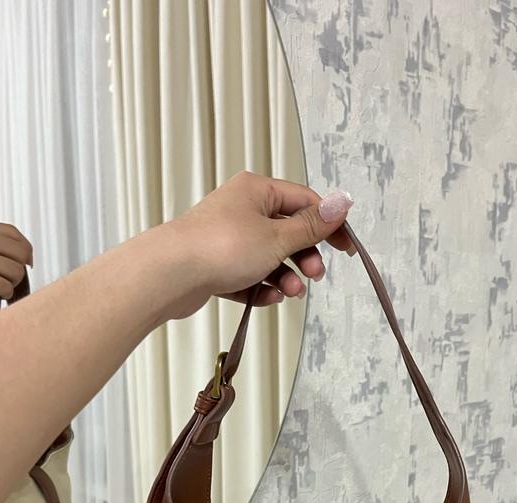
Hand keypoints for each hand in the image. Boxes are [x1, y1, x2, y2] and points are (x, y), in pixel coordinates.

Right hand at [0, 216, 32, 300]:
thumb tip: (15, 254)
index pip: (14, 233)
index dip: (25, 249)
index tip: (27, 261)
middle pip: (21, 253)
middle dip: (20, 268)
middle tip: (11, 279)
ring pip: (17, 271)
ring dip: (12, 283)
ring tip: (0, 287)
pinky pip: (7, 288)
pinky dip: (5, 295)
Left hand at [158, 171, 354, 318]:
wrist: (170, 275)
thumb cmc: (221, 247)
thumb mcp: (278, 237)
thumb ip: (312, 226)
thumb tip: (342, 203)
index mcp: (256, 190)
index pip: (304, 201)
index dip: (328, 224)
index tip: (346, 248)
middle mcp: (240, 210)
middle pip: (286, 232)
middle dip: (304, 256)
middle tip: (315, 275)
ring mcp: (226, 239)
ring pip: (268, 258)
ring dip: (284, 276)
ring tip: (289, 293)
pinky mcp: (215, 266)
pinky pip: (248, 276)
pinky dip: (260, 288)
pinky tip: (266, 298)